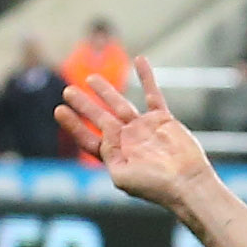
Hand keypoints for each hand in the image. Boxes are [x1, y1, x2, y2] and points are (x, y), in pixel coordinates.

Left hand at [56, 57, 211, 206]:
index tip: (59, 110)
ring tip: (91, 78)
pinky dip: (147, 77)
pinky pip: (153, 94)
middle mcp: (128, 141)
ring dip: (106, 91)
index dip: (74, 125)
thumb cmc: (155, 186)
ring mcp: (145, 128)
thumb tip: (104, 132)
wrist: (186, 181)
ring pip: (120, 104)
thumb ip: (108, 154)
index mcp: (116, 156)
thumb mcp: (122, 175)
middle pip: (101, 119)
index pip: (89, 139)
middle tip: (68, 90)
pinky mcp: (162, 119)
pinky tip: (139, 60)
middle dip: (84, 105)